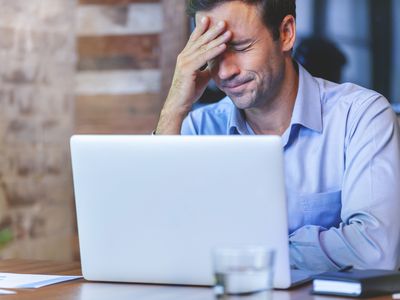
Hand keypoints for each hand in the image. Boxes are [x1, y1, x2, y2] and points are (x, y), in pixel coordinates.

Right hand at [156, 17, 231, 133]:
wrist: (179, 104)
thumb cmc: (189, 92)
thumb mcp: (202, 76)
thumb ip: (208, 67)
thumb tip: (217, 62)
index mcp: (185, 57)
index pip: (194, 39)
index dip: (202, 29)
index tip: (210, 19)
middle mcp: (183, 56)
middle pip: (200, 40)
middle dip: (212, 30)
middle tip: (223, 22)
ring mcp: (184, 62)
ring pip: (203, 47)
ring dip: (216, 38)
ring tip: (227, 31)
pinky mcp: (188, 69)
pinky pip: (204, 57)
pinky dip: (214, 51)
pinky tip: (223, 46)